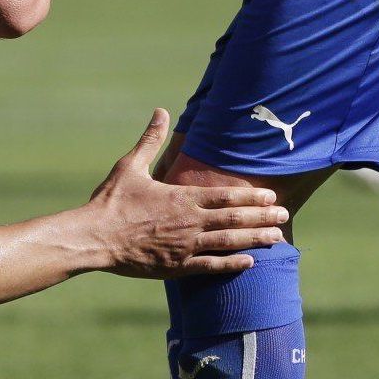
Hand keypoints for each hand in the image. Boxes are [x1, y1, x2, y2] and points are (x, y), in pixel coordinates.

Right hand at [88, 109, 287, 277]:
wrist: (93, 236)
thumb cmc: (110, 201)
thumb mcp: (130, 166)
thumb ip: (150, 140)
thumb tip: (161, 111)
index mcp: (180, 197)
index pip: (225, 195)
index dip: (251, 196)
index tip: (271, 195)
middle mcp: (188, 221)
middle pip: (235, 218)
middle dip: (263, 217)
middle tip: (285, 215)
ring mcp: (184, 246)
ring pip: (229, 242)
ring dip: (256, 239)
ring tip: (277, 237)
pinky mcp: (176, 266)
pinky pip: (211, 266)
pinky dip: (233, 264)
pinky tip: (251, 262)